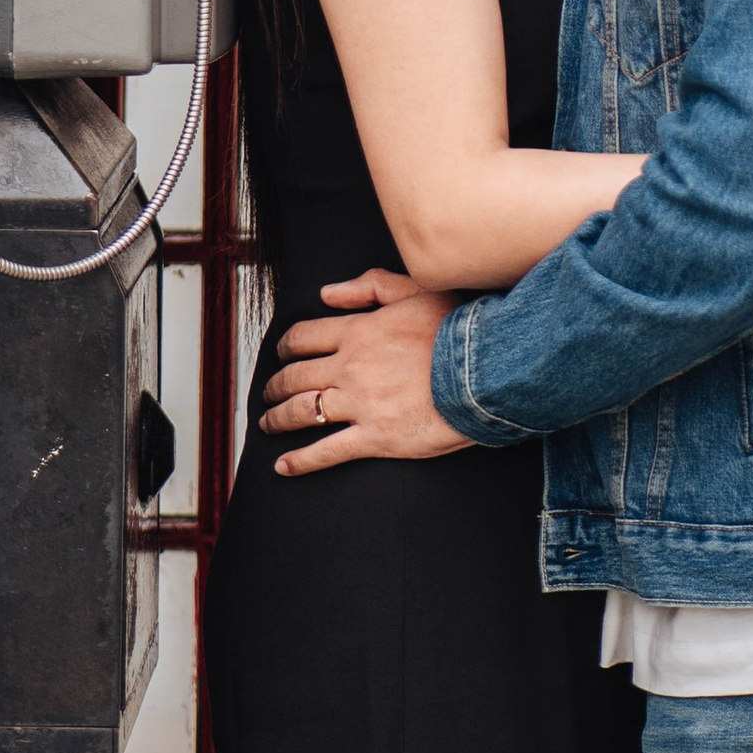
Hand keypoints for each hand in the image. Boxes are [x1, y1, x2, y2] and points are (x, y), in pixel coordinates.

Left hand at [258, 270, 465, 471]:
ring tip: (268, 424)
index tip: (282, 354)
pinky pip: (327, 452)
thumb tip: (329, 293)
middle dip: (275, 386)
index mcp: (358, 332)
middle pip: (295, 376)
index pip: (304, 338)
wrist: (484, 371)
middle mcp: (350, 367)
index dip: (286, 347)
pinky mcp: (375, 437)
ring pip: (303, 412)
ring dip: (278, 419)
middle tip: (269, 393)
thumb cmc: (456, 330)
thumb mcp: (416, 290)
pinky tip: (283, 466)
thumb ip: (371, 285)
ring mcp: (360, 404)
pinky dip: (301, 461)